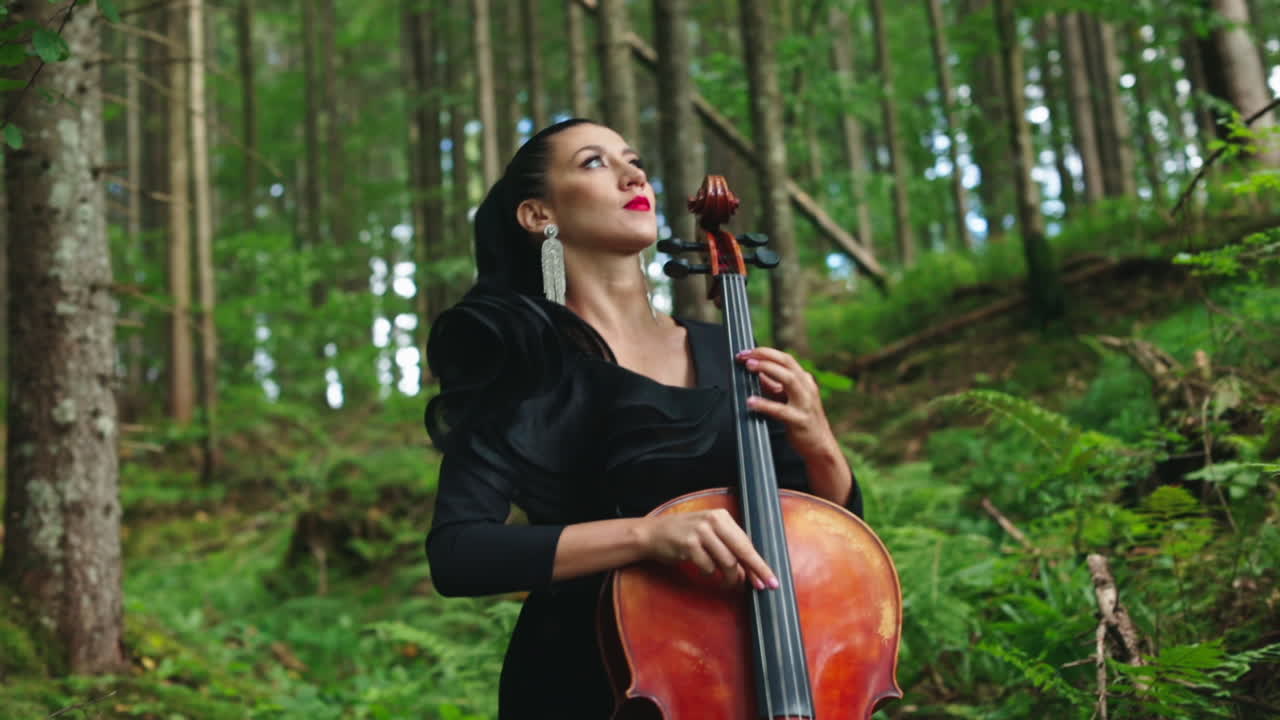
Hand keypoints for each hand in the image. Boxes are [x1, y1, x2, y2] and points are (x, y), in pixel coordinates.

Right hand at [639, 509, 778, 589]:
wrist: (652, 534)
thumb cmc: (683, 536)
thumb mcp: (708, 534)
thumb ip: (728, 547)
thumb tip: (749, 572)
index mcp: (721, 516)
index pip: (746, 542)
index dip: (759, 563)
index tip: (770, 578)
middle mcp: (712, 520)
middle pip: (742, 550)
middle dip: (755, 571)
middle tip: (763, 587)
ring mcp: (700, 531)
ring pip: (727, 562)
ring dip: (729, 577)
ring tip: (728, 583)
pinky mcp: (689, 544)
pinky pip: (708, 567)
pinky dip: (710, 574)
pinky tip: (706, 571)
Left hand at [736, 347, 840, 461]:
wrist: (819, 444)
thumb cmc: (802, 420)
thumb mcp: (787, 398)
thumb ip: (772, 386)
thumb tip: (757, 373)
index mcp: (804, 380)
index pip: (784, 358)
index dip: (765, 352)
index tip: (747, 353)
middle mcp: (806, 387)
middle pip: (787, 362)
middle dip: (764, 355)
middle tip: (746, 356)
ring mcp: (804, 403)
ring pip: (788, 379)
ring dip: (767, 369)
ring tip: (750, 367)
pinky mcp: (799, 420)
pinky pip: (780, 410)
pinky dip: (764, 404)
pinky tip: (751, 402)